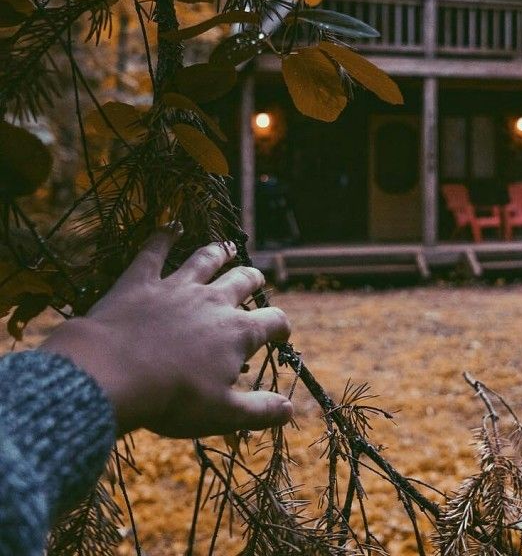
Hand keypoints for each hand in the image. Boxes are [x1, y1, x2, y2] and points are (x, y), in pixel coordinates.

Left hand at [41, 229, 291, 437]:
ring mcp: (176, 287)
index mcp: (238, 332)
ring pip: (205, 260)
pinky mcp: (141, 281)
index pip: (273, 320)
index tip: (281, 334)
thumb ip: (260, 410)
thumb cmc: (172, 399)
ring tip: (226, 247)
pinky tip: (169, 226)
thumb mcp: (222, 414)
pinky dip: (162, 236)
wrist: (111, 375)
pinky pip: (153, 251)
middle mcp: (213, 301)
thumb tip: (291, 411)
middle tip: (255, 279)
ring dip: (218, 252)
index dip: (281, 326)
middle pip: (242, 281)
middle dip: (253, 279)